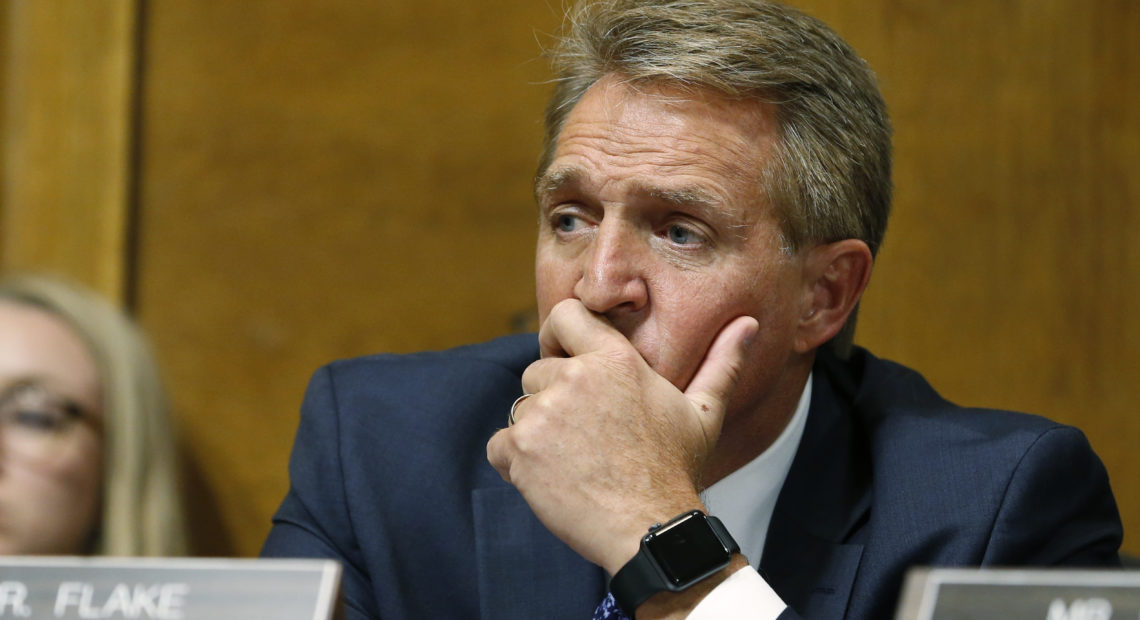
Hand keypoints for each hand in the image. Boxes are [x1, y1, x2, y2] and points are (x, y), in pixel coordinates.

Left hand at [486, 298, 757, 573]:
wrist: (649, 529)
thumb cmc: (675, 470)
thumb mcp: (703, 412)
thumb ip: (722, 362)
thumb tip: (749, 324)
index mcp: (614, 360)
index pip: (564, 314)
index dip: (558, 336)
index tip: (563, 357)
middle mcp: (575, 378)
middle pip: (537, 371)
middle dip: (552, 399)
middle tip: (586, 436)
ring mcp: (543, 413)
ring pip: (520, 409)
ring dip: (537, 433)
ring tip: (576, 461)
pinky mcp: (520, 448)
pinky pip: (500, 444)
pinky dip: (516, 463)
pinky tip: (553, 479)